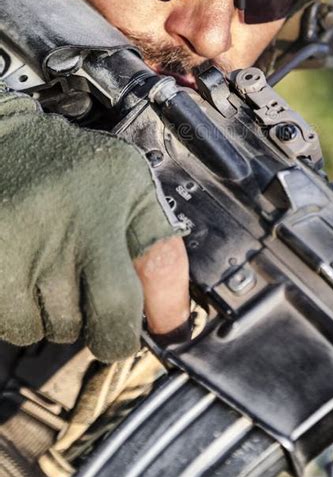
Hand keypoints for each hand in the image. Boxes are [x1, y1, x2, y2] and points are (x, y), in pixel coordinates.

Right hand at [0, 83, 188, 361]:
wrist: (6, 143)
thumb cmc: (79, 171)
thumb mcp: (135, 193)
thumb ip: (161, 256)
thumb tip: (172, 325)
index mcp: (103, 207)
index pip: (117, 303)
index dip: (124, 333)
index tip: (128, 330)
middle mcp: (52, 225)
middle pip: (74, 325)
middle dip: (87, 321)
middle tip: (84, 282)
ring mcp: (8, 243)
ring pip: (34, 330)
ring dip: (46, 315)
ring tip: (47, 267)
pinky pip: (4, 322)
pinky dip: (16, 309)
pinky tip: (23, 270)